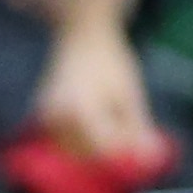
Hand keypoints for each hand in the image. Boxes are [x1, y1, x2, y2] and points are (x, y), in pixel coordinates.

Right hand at [36, 21, 170, 167]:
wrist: (82, 35)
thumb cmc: (111, 60)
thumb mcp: (130, 92)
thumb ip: (137, 127)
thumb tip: (150, 156)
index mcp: (79, 110)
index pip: (104, 148)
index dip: (126, 148)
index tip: (140, 132)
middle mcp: (55, 118)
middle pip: (90, 152)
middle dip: (113, 142)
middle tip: (123, 110)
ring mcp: (44, 120)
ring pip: (78, 149)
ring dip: (98, 139)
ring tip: (107, 103)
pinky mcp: (42, 119)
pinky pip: (67, 140)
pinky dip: (85, 134)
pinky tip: (93, 107)